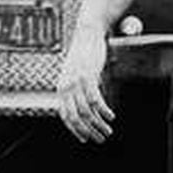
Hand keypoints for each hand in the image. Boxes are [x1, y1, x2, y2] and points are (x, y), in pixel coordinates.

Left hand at [56, 24, 114, 142]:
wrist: (87, 33)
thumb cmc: (84, 53)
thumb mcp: (77, 72)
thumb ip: (79, 87)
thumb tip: (88, 102)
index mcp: (61, 88)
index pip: (65, 116)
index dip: (75, 130)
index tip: (86, 139)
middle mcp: (66, 87)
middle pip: (75, 117)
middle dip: (88, 131)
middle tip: (101, 139)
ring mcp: (76, 82)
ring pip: (86, 111)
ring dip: (98, 124)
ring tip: (108, 131)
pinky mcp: (87, 76)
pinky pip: (95, 99)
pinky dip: (103, 110)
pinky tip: (111, 116)